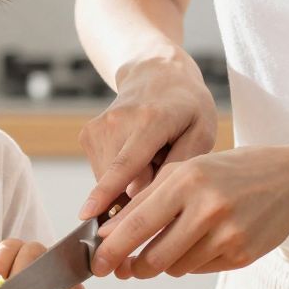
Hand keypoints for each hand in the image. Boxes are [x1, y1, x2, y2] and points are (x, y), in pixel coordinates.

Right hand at [77, 53, 217, 219]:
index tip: (86, 214)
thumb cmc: (187, 108)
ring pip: (109, 179)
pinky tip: (136, 152)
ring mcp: (98, 127)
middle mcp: (118, 121)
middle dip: (142, 187)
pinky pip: (103, 172)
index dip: (107, 191)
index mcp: (151, 120)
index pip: (126, 163)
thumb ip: (178, 168)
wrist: (158, 75)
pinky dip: (120, 172)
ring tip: (151, 153)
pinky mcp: (87, 135)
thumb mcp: (202, 133)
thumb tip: (142, 200)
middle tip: (164, 161)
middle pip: (119, 180)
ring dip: (132, 180)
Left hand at [91, 145, 288, 279]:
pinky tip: (207, 241)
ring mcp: (227, 233)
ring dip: (166, 263)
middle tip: (126, 268)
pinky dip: (193, 262)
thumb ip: (148, 200)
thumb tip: (109, 234)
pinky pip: (200, 270)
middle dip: (133, 267)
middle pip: (152, 257)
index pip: (136, 222)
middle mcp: (207, 206)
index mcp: (187, 179)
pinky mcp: (242, 255)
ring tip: (179, 240)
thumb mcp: (189, 170)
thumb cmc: (232, 173)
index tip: (95, 264)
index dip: (110, 248)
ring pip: (175, 268)